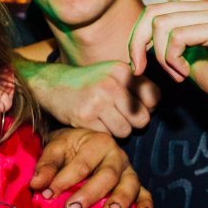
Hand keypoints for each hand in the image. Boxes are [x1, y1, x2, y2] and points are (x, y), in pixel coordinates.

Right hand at [24, 60, 159, 137]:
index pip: (154, 97)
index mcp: (122, 71)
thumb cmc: (88, 83)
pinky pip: (108, 135)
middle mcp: (112, 84)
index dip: (147, 106)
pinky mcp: (86, 117)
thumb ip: (135, 85)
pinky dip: (102, 133)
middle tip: (119, 117)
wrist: (52, 84)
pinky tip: (93, 122)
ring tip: (105, 120)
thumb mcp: (112, 74)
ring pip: (126, 130)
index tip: (134, 106)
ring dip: (117, 130)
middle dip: (134, 122)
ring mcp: (98, 101)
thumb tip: (155, 107)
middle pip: (143, 118)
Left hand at [31, 128, 151, 207]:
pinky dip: (146, 204)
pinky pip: (145, 194)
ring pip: (129, 185)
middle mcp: (116, 156)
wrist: (82, 143)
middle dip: (89, 194)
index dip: (64, 180)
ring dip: (121, 200)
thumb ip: (46, 166)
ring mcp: (128, 171)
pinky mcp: (136, 185)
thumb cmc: (69, 148)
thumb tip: (36, 184)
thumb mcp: (55, 149)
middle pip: (107, 176)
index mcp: (98, 143)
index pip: (81, 164)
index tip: (47, 195)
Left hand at [129, 0, 207, 119]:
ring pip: (160, 25)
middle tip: (140, 68)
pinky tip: (183, 73)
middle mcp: (206, 3)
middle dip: (137, 44)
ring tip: (175, 74)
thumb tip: (138, 39)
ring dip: (159, 58)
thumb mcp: (181, 57)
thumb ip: (162, 41)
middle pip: (150, 11)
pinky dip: (171, 60)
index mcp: (197, 7)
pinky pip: (175, 36)